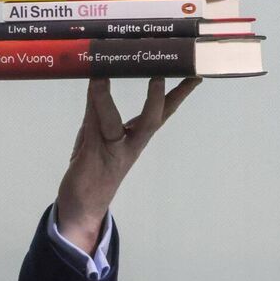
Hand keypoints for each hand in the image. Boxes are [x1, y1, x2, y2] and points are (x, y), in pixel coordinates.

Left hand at [55, 76, 200, 253]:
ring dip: (107, 100)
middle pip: (150, 122)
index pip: (162, 114)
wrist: (83, 205)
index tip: (196, 76)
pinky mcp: (91, 156)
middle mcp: (130, 145)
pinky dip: (91, 106)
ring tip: (103, 77)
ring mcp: (111, 152)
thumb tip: (99, 76)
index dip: (179, 95)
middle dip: (157, 99)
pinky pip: (92, 128)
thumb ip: (98, 108)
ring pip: (113, 125)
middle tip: (160, 76)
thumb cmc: (94, 166)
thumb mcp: (98, 133)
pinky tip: (91, 86)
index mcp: (137, 138)